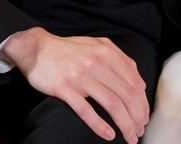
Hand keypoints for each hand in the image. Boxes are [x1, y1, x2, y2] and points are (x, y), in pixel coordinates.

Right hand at [0, 27, 148, 142]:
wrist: (37, 49)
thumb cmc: (69, 50)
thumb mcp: (97, 46)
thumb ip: (120, 60)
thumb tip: (140, 84)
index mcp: (107, 52)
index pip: (134, 82)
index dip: (143, 104)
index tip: (143, 117)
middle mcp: (96, 62)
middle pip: (126, 95)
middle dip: (137, 117)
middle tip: (139, 131)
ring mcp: (80, 75)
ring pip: (112, 104)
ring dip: (125, 124)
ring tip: (129, 137)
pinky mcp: (64, 88)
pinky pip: (86, 110)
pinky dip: (100, 125)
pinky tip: (109, 135)